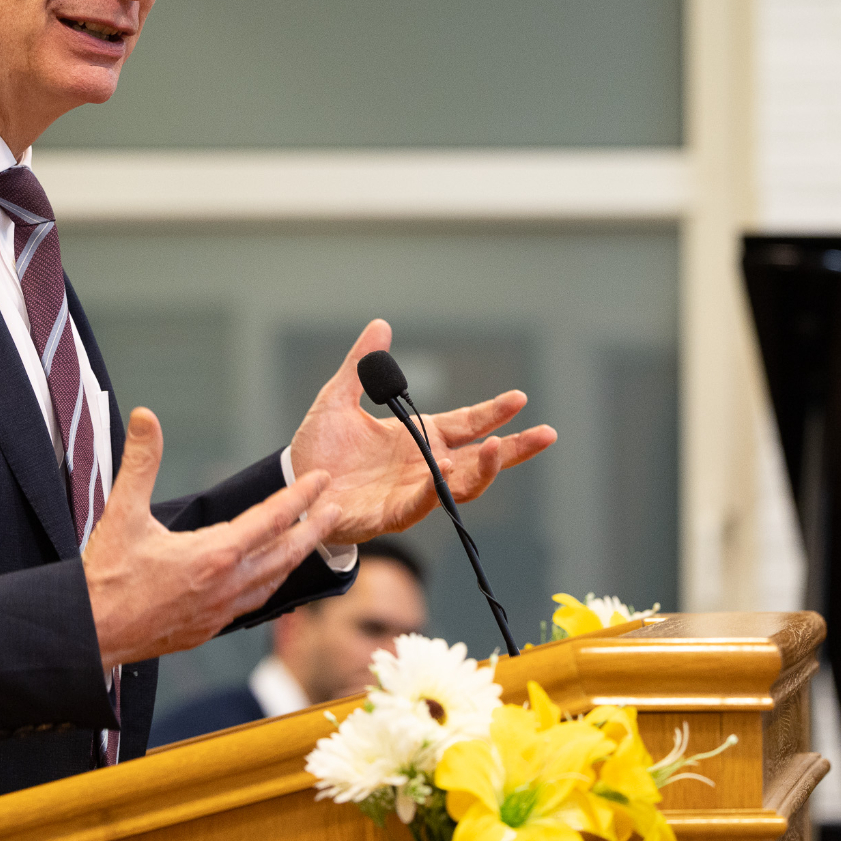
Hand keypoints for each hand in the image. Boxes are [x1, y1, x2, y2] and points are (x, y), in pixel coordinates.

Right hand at [82, 408, 338, 668]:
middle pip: (286, 552)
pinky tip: (269, 578)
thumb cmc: (105, 578)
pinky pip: (253, 603)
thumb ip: (140, 462)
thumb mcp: (122, 513)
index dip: (299, 495)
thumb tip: (144, 417)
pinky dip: (270, 584)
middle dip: (314, 528)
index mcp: (214, 555)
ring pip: (273, 581)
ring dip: (295, 557)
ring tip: (310, 540)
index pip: (271, 518)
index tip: (321, 478)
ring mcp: (220, 611)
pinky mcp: (208, 629)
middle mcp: (227, 585)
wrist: (89, 636)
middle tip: (337, 509)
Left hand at [290, 320, 557, 546]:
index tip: (519, 398)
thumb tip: (380, 325)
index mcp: (418, 437)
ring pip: (460, 485)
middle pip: (480, 459)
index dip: (493, 411)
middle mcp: (424, 465)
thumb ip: (360, 366)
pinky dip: (434, 489)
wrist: (294, 484)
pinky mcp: (391, 515)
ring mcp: (412, 492)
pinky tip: (444, 468)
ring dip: (483, 470)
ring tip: (498, 447)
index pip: (467, 423)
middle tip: (547, 434)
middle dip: (515, 449)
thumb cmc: (320, 448)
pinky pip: (419, 504)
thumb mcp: (338, 398)